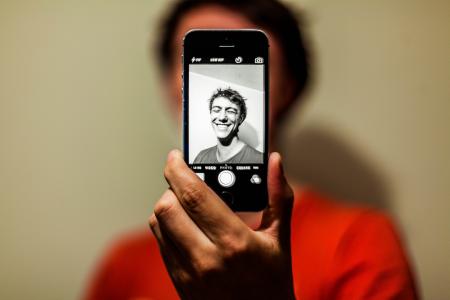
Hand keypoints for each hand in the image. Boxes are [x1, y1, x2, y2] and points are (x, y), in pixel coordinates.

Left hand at [149, 150, 295, 299]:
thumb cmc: (273, 282)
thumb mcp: (281, 239)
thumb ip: (278, 196)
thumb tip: (274, 161)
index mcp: (234, 242)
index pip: (194, 196)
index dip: (179, 170)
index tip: (176, 156)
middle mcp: (206, 258)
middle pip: (166, 207)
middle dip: (171, 187)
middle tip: (184, 181)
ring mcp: (189, 273)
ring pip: (158, 224)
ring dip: (167, 206)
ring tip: (186, 204)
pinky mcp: (180, 282)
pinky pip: (161, 244)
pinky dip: (166, 227)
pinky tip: (186, 226)